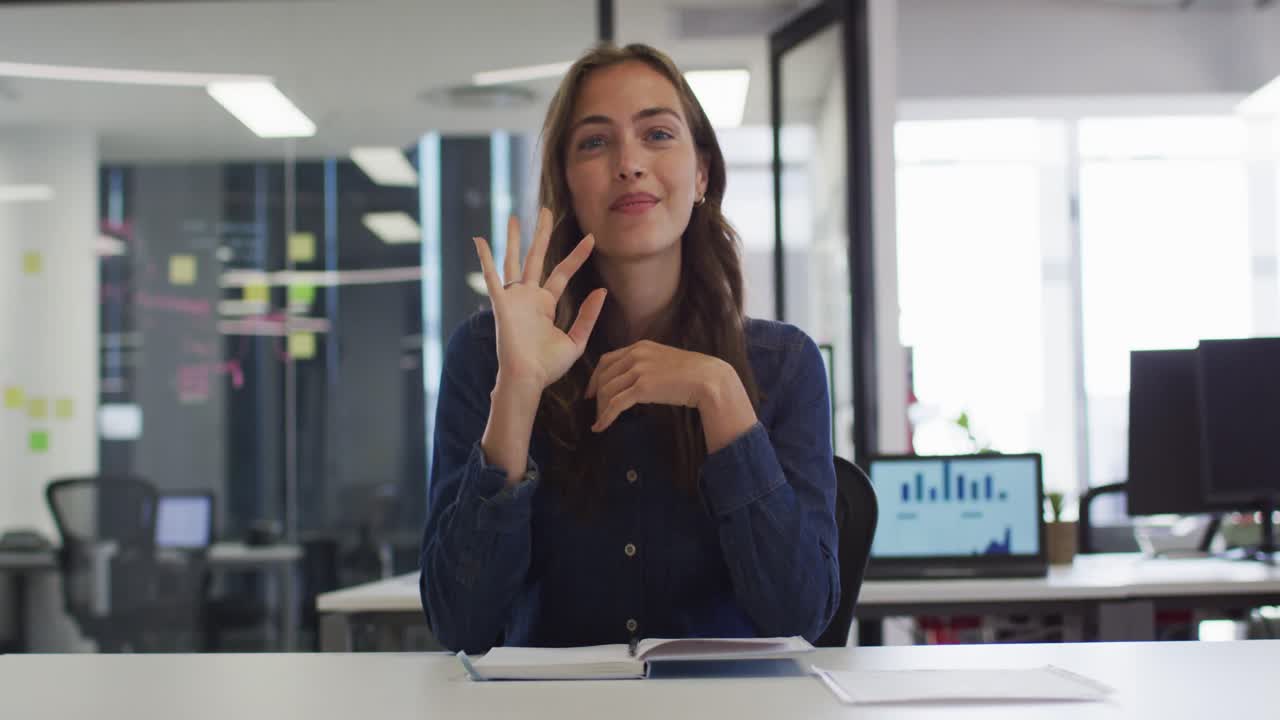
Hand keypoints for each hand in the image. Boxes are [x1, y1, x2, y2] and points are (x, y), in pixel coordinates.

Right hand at [473, 208, 606, 392]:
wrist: (528, 379)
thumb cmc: (548, 367)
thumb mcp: (576, 340)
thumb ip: (588, 315)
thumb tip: (602, 290)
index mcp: (546, 304)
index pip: (563, 272)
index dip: (577, 255)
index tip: (591, 239)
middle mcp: (529, 297)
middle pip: (537, 257)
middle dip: (541, 234)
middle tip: (545, 210)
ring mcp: (514, 298)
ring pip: (514, 260)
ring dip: (514, 239)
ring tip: (514, 216)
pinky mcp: (501, 304)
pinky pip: (492, 277)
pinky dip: (485, 258)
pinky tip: (480, 240)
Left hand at [585, 340, 728, 432]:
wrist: (708, 378)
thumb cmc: (691, 373)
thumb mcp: (664, 360)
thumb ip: (646, 364)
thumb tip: (634, 381)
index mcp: (639, 346)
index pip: (607, 360)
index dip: (595, 377)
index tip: (591, 391)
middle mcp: (635, 355)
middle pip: (603, 376)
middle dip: (596, 395)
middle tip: (595, 410)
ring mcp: (638, 370)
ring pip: (607, 391)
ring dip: (601, 409)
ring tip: (600, 421)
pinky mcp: (642, 388)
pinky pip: (615, 404)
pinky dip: (605, 417)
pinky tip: (601, 427)